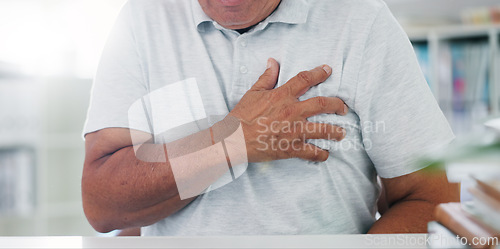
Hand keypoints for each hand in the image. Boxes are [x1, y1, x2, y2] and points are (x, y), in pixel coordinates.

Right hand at [229, 58, 347, 162]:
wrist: (234, 140)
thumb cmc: (241, 116)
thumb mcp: (253, 93)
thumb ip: (266, 77)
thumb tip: (273, 62)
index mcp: (282, 96)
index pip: (305, 79)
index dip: (319, 73)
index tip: (328, 70)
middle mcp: (293, 111)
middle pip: (324, 104)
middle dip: (338, 105)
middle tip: (344, 108)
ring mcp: (294, 131)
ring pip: (323, 130)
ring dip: (335, 131)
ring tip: (341, 133)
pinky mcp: (291, 148)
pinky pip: (312, 152)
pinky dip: (321, 154)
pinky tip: (325, 154)